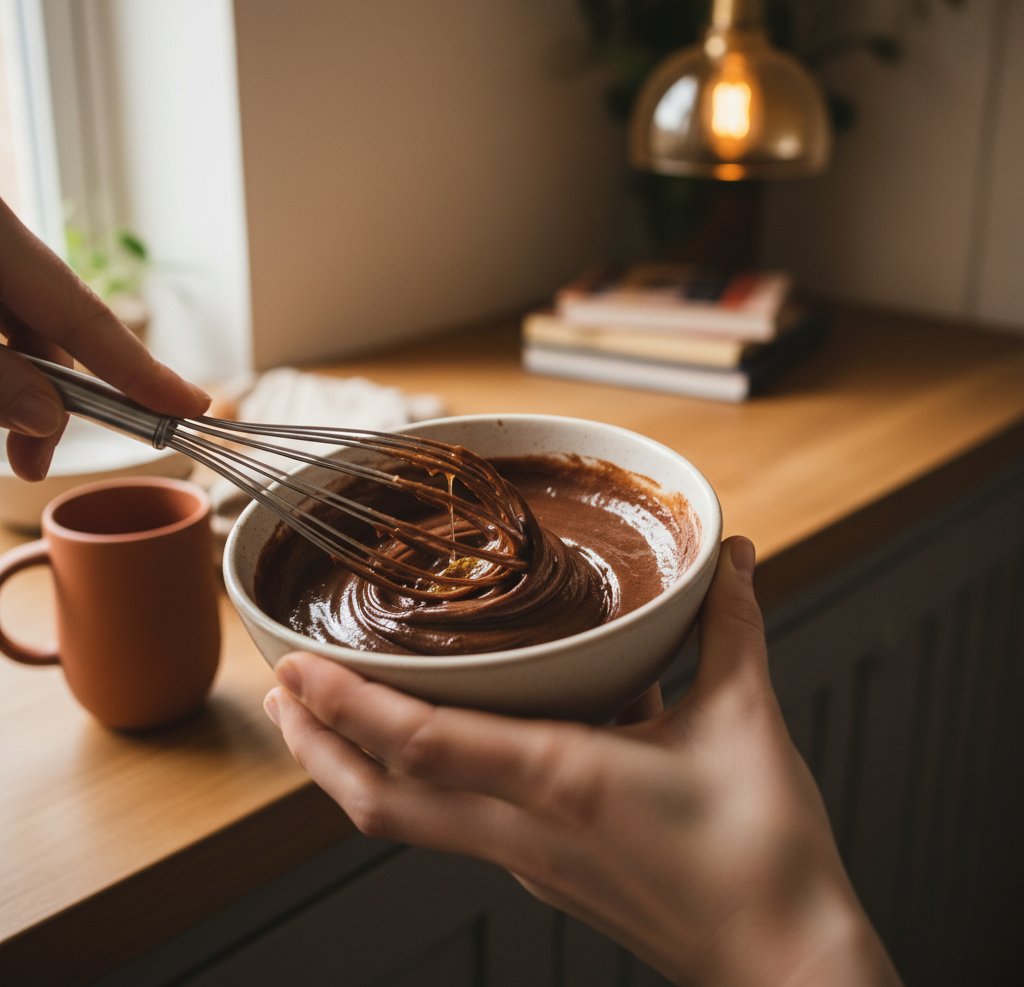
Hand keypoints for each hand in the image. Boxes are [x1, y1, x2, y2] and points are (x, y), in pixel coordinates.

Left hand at [0, 197, 209, 479]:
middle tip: (35, 460)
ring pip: (17, 325)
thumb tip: (44, 418)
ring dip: (16, 382)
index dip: (143, 368)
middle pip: (51, 325)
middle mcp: (0, 243)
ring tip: (11, 442)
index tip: (192, 406)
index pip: (87, 315)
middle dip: (51, 395)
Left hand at [264, 537, 902, 986]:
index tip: (296, 670)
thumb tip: (730, 557)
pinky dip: (413, 784)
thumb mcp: (746, 722)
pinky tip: (432, 747)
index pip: (424, 744)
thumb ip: (731, 627)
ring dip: (353, 769)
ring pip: (408, 819)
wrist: (782, 964)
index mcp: (562, 779)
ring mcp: (526, 858)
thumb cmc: (762, 854)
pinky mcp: (543, 870)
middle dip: (318, 746)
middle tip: (279, 694)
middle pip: (383, 799)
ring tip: (322, 722)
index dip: (348, 707)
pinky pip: (450, 825)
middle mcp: (524, 827)